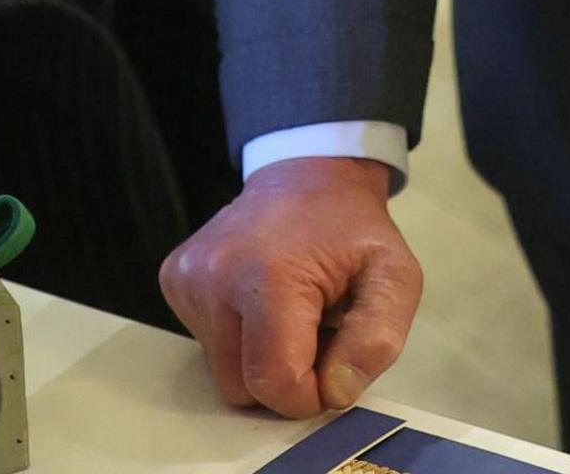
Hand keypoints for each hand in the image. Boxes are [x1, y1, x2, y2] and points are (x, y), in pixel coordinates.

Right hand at [160, 157, 422, 418]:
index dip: (311, 393)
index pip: (275, 383)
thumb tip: (336, 392)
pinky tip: (261, 301)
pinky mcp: (174, 280)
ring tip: (290, 313)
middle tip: (315, 330)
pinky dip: (239, 339)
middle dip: (285, 377)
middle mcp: (212, 278)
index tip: (333, 361)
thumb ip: (377, 340)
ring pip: (223, 373)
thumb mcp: (395, 276)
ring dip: (261, 359)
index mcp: (268, 276)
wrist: (307, 176)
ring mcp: (186, 279)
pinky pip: (208, 346)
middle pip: (243, 388)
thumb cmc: (352, 229)